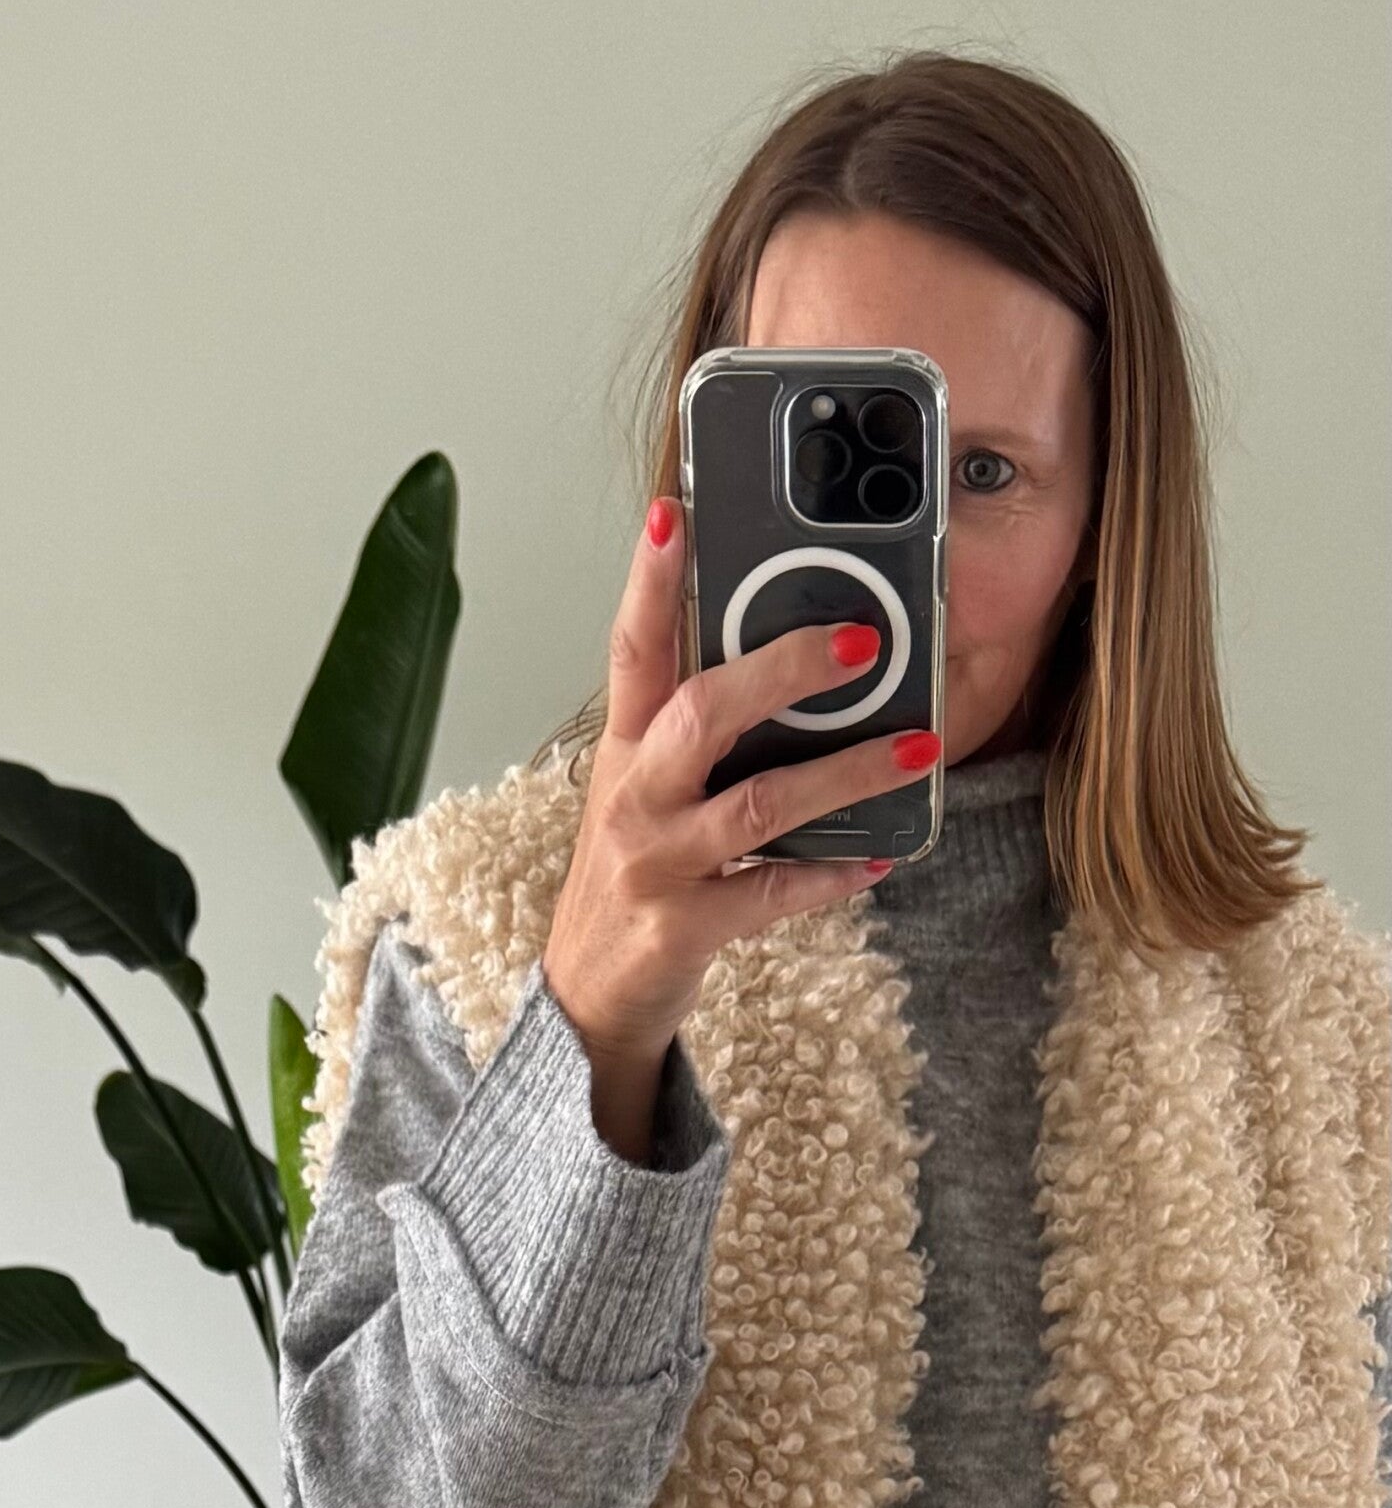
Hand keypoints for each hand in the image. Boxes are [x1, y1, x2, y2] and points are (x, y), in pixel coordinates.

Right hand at [542, 496, 939, 1162]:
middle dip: (782, 668)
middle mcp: (634, 796)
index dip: (649, 580)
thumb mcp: (648, 789)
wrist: (590, 995)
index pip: (632, 648)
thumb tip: (794, 663)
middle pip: (704, 711)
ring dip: (846, 772)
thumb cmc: (636, 873)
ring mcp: (656, 864)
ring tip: (918, 747)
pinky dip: (831, 874)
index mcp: (626, 747)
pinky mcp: (684, 927)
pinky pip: (773, 894)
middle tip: (862, 640)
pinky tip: (878, 855)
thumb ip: (700, 730)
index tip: (675, 512)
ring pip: (759, 804)